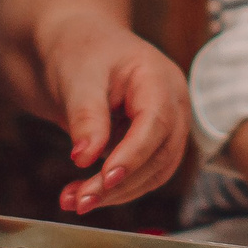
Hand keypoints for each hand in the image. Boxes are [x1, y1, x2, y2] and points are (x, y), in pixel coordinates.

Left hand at [39, 12, 190, 213]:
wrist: (78, 45)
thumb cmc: (81, 50)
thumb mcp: (77, 76)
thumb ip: (85, 116)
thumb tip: (84, 158)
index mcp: (159, 77)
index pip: (156, 122)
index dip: (133, 155)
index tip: (104, 179)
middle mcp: (172, 103)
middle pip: (160, 154)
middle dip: (120, 183)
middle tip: (79, 201)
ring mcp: (167, 125)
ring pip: (155, 172)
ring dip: (117, 194)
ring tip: (74, 202)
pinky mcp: (153, 143)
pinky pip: (143, 174)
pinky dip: (114, 189)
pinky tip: (83, 195)